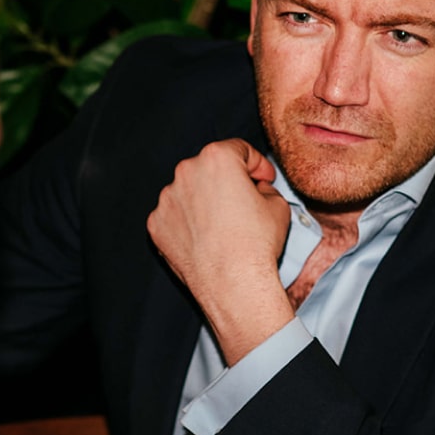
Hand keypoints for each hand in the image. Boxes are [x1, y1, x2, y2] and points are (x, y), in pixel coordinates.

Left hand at [147, 139, 294, 364]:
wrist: (233, 285)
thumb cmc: (257, 243)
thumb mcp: (278, 206)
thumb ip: (265, 187)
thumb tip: (256, 189)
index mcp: (217, 158)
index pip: (239, 150)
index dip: (257, 165)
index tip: (263, 179)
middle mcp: (186, 172)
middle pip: (210, 167)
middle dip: (228, 180)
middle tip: (244, 202)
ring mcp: (167, 199)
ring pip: (190, 191)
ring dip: (205, 200)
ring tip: (224, 226)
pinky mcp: (157, 224)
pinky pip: (175, 215)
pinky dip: (188, 222)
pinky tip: (206, 239)